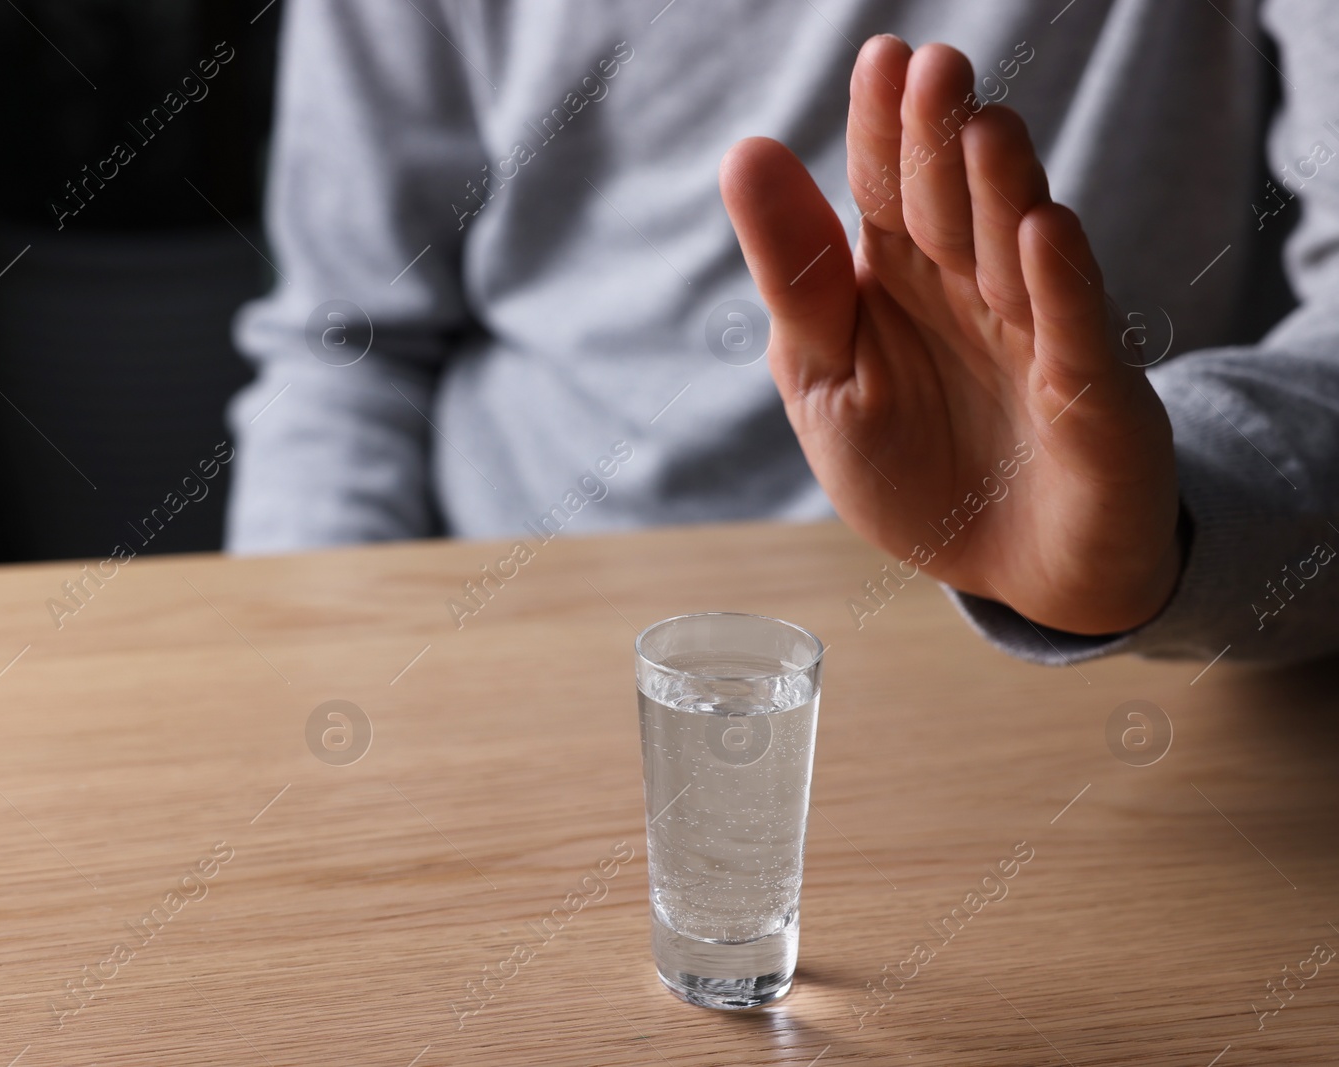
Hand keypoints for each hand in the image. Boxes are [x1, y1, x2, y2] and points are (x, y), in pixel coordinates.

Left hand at [720, 36, 1180, 635]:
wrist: (1009, 571)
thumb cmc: (913, 471)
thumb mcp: (825, 377)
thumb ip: (797, 279)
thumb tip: (745, 152)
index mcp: (900, 277)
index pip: (887, 188)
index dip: (881, 129)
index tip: (879, 60)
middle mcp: (973, 287)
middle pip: (952, 203)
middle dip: (939, 139)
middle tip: (932, 67)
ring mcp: (1038, 332)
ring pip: (1015, 249)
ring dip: (1000, 189)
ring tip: (983, 128)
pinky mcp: (1091, 392)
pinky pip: (1073, 332)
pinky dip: (1060, 285)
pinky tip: (1041, 234)